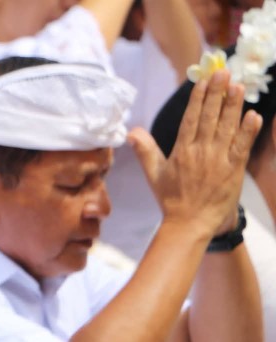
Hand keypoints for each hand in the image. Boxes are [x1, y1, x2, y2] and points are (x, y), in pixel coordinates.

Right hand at [129, 69, 261, 237]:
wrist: (189, 224)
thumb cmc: (171, 200)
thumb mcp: (154, 175)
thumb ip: (145, 151)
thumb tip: (131, 132)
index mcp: (182, 151)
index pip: (191, 118)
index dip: (199, 97)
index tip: (205, 80)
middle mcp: (201, 152)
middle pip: (211, 117)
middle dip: (218, 93)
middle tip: (224, 73)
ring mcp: (219, 160)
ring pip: (228, 127)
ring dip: (234, 105)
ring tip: (239, 86)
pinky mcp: (234, 169)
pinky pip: (242, 145)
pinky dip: (248, 130)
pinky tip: (253, 115)